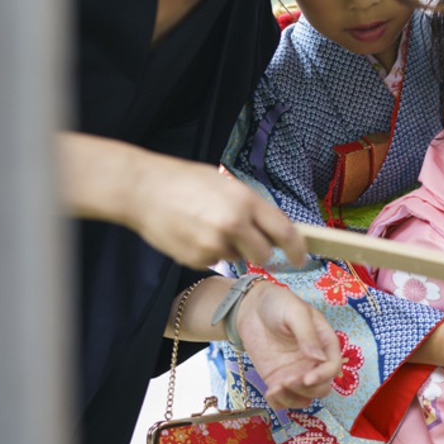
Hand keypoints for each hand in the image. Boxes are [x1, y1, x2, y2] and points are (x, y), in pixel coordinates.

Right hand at [128, 156, 305, 269]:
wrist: (142, 189)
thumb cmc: (184, 181)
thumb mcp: (226, 185)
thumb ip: (250, 206)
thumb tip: (274, 228)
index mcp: (246, 201)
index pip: (285, 232)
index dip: (297, 249)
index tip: (302, 258)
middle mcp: (234, 224)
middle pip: (263, 255)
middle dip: (260, 252)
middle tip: (245, 241)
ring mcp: (214, 244)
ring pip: (235, 258)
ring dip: (228, 248)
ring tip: (204, 224)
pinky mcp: (197, 259)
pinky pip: (213, 262)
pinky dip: (206, 252)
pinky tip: (190, 233)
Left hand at [237, 282, 341, 408]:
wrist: (251, 307)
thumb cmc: (278, 303)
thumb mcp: (295, 312)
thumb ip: (307, 334)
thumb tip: (319, 359)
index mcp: (325, 343)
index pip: (333, 366)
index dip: (324, 376)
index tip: (307, 378)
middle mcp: (314, 362)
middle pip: (322, 387)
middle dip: (307, 390)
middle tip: (287, 381)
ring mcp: (296, 373)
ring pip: (305, 398)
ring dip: (292, 399)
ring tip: (274, 389)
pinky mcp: (278, 380)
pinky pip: (284, 400)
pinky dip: (279, 403)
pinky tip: (269, 393)